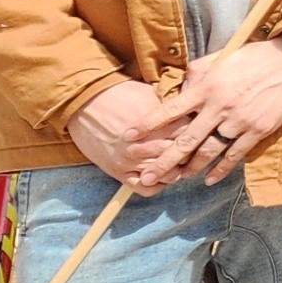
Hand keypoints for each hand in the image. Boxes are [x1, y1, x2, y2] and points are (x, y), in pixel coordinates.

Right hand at [66, 77, 187, 184]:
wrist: (83, 103)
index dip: (196, 133)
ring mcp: (130, 160)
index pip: (187, 134)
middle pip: (179, 156)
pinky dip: (155, 186)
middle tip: (192, 151)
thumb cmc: (117, 95)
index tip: (198, 132)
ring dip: (174, 171)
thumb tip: (189, 112)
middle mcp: (144, 144)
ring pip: (164, 174)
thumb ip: (168, 108)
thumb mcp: (148, 94)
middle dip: (188, 154)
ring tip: (178, 165)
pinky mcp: (118, 171)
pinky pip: (143, 188)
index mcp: (155, 124)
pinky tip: (159, 178)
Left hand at [154, 34, 281, 189]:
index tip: (128, 136)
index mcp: (207, 86)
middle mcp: (220, 106)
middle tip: (148, 177)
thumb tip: (179, 91)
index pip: (170, 109)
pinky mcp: (258, 130)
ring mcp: (240, 120)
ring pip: (209, 151)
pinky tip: (209, 179)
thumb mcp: (219, 58)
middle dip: (165, 161)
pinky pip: (235, 155)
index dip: (148, 124)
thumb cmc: (253, 57)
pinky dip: (221, 169)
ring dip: (191, 168)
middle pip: (186, 140)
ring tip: (178, 179)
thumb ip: (196, 75)